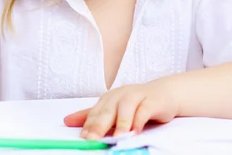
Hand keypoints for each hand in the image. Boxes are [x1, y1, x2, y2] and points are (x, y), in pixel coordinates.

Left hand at [63, 81, 178, 139]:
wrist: (164, 93)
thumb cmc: (137, 103)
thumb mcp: (113, 109)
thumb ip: (93, 116)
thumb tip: (67, 121)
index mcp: (109, 98)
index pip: (96, 112)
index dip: (88, 125)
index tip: (83, 138)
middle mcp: (120, 95)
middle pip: (108, 110)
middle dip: (99, 124)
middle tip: (93, 138)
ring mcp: (137, 96)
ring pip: (126, 107)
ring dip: (121, 122)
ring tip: (117, 136)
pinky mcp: (152, 100)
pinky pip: (145, 109)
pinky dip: (139, 119)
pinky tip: (136, 130)